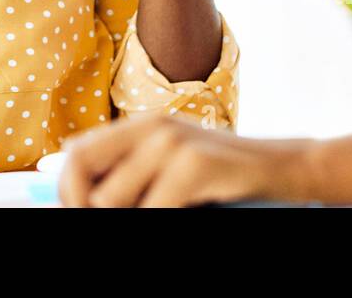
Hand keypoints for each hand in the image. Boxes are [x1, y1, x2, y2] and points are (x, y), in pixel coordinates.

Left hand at [58, 115, 311, 206]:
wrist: (284, 169)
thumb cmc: (224, 179)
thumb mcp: (171, 167)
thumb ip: (129, 170)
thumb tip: (78, 190)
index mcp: (140, 126)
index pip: (75, 154)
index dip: (66, 191)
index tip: (77, 214)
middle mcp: (151, 127)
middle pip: (79, 168)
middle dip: (82, 206)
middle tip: (102, 225)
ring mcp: (172, 143)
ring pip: (110, 200)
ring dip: (127, 220)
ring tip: (158, 216)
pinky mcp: (194, 164)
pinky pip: (152, 212)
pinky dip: (157, 223)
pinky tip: (182, 217)